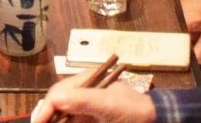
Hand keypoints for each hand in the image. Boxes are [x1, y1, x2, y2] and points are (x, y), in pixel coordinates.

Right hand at [31, 73, 155, 122]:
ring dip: (54, 120)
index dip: (45, 108)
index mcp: (86, 82)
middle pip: (56, 105)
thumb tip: (55, 99)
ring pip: (62, 116)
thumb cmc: (134, 110)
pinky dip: (63, 122)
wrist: (155, 121)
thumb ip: (84, 100)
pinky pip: (72, 121)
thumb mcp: (109, 104)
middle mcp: (83, 94)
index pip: (58, 93)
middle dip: (47, 116)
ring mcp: (86, 109)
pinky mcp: (89, 120)